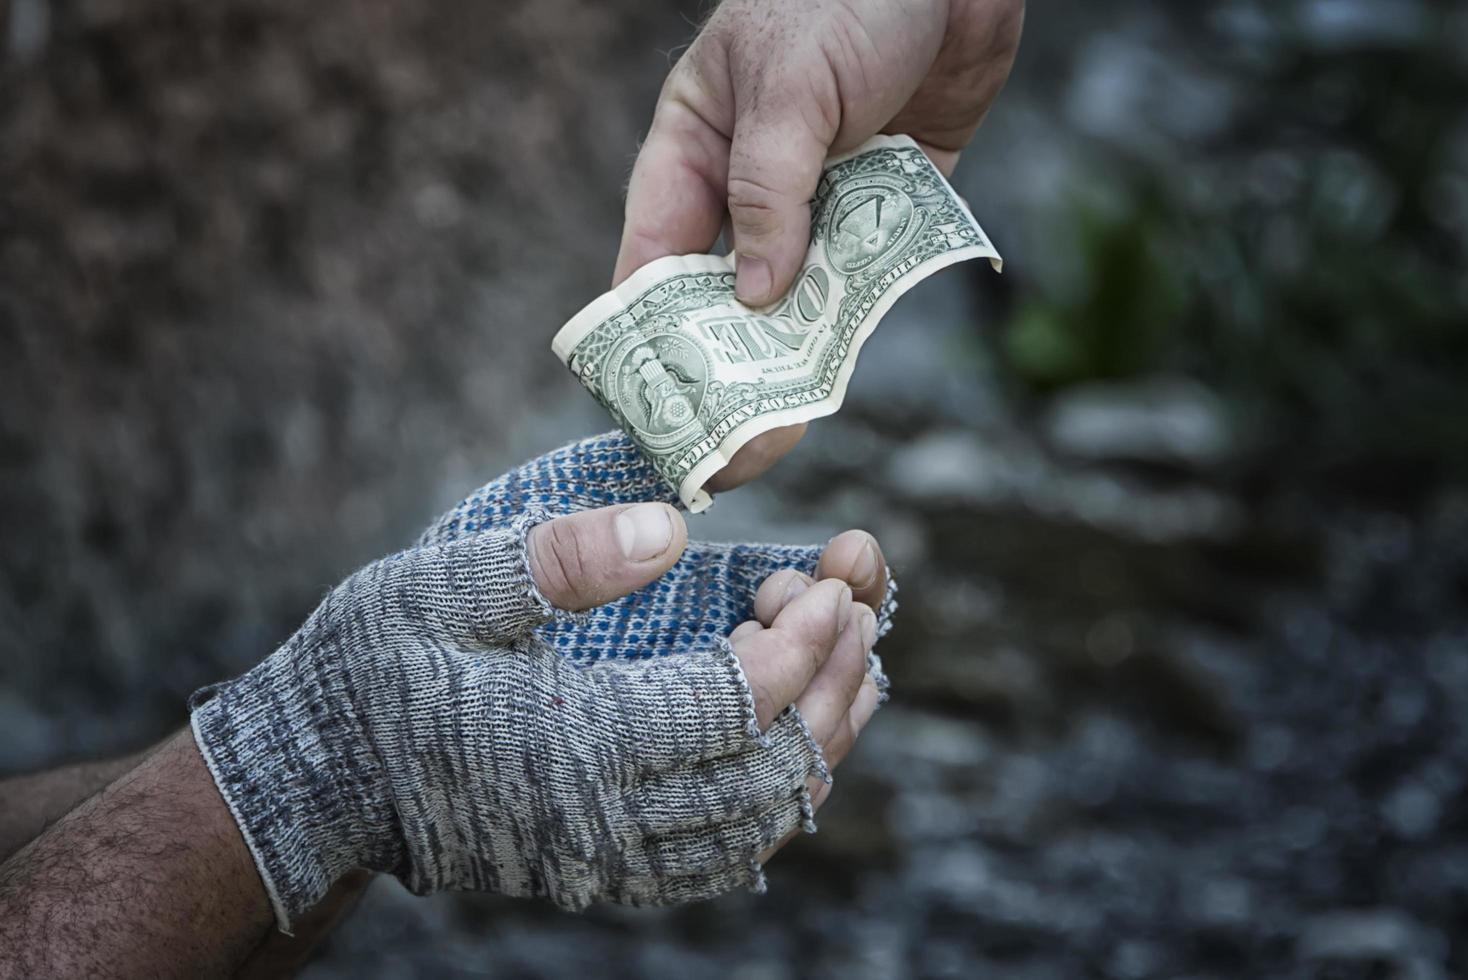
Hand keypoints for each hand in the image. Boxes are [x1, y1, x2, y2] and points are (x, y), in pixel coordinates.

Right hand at [192, 438, 894, 928]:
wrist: (317, 782)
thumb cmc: (371, 672)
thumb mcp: (440, 587)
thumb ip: (558, 558)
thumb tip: (672, 527)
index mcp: (575, 742)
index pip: (733, 704)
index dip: (800, 641)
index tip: (826, 580)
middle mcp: (608, 818)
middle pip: (771, 772)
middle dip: (831, 685)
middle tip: (853, 607)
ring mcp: (611, 858)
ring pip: (760, 823)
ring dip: (821, 742)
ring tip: (856, 666)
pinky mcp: (606, 871)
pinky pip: (724, 857)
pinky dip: (778, 798)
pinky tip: (795, 744)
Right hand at [614, 0, 1024, 488]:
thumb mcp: (790, 87)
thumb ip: (769, 189)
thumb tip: (758, 297)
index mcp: (696, 146)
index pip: (655, 251)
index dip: (648, 328)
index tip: (652, 397)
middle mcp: (752, 180)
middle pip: (727, 289)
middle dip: (726, 363)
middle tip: (727, 440)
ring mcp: (822, 193)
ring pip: (798, 291)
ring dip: (793, 354)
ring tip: (785, 428)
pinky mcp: (888, 198)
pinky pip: (867, 267)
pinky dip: (858, 313)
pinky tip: (843, 369)